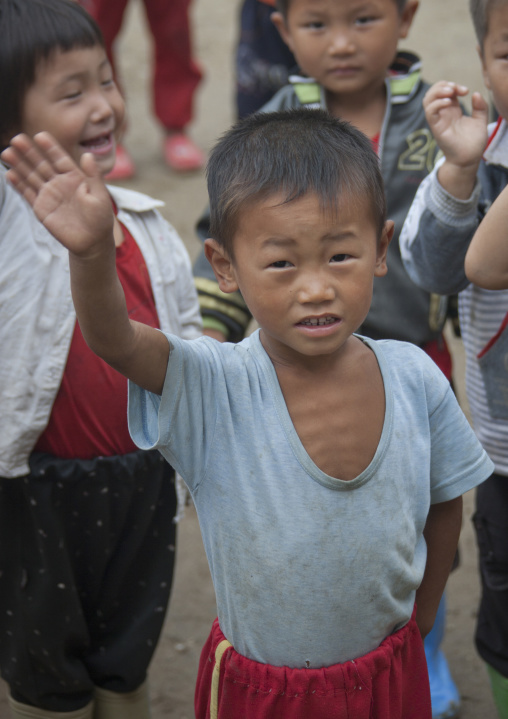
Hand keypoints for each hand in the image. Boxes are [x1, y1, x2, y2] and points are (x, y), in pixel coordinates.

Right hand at [1, 132, 113, 257]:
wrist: (93, 242)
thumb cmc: (100, 219)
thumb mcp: (100, 196)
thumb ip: (93, 176)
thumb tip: (88, 155)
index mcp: (74, 177)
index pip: (59, 158)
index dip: (50, 148)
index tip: (40, 136)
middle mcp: (59, 183)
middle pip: (41, 164)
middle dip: (29, 152)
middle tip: (16, 139)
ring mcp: (49, 195)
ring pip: (31, 176)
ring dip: (19, 165)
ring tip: (6, 152)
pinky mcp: (41, 208)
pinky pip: (28, 194)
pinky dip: (19, 185)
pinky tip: (9, 174)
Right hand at [424, 81, 488, 169]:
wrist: (469, 158)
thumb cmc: (473, 142)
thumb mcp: (480, 120)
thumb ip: (480, 107)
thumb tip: (476, 93)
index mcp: (452, 110)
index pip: (445, 91)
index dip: (454, 86)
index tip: (466, 91)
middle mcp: (443, 114)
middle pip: (433, 92)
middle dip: (444, 85)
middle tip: (456, 89)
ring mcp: (438, 120)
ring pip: (427, 100)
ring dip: (437, 91)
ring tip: (450, 92)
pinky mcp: (436, 127)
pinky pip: (429, 112)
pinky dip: (436, 103)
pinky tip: (447, 102)